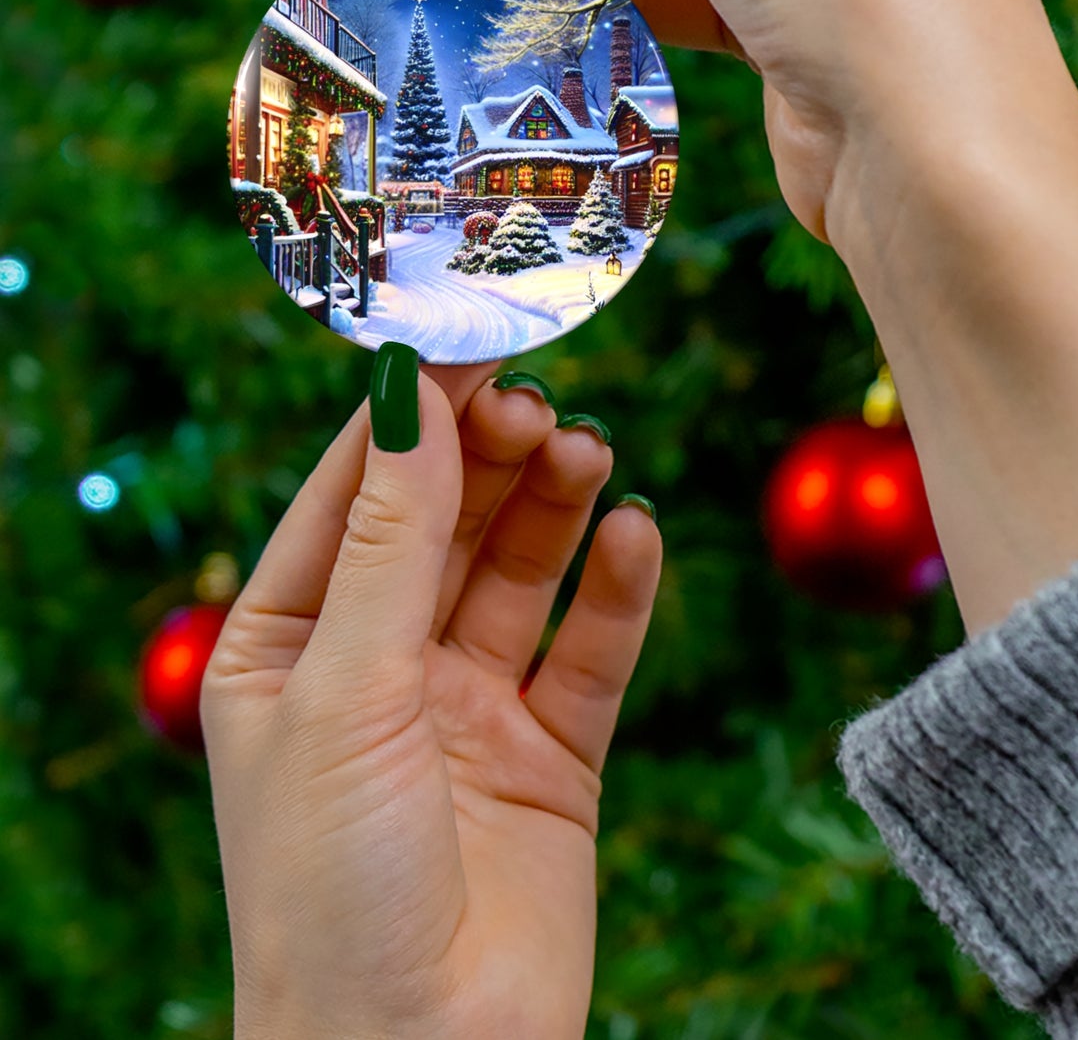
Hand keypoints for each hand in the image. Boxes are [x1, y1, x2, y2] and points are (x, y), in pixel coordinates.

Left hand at [202, 355, 661, 1039]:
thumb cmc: (331, 888)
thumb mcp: (346, 689)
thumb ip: (391, 540)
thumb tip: (411, 394)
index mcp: (289, 647)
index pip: (353, 496)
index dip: (410, 417)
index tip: (469, 341)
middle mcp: (380, 667)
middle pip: (447, 522)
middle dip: (491, 458)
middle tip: (540, 406)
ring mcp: (469, 708)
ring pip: (521, 572)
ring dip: (555, 507)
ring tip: (589, 453)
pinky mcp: (552, 755)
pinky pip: (591, 650)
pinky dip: (617, 589)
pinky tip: (635, 536)